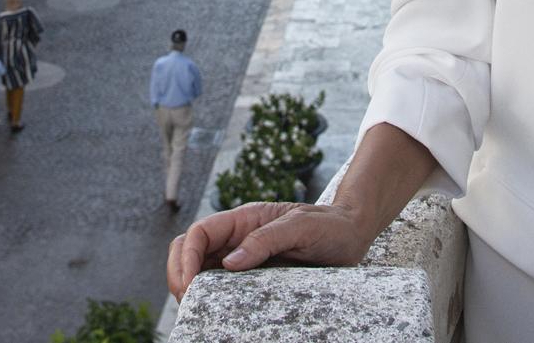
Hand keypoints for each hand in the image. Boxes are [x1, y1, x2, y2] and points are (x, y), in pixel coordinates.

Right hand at [166, 202, 372, 298]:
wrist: (353, 234)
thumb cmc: (330, 225)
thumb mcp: (300, 227)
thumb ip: (265, 240)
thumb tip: (229, 263)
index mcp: (244, 220)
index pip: (199, 233)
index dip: (186, 258)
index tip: (190, 285)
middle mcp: (237, 238)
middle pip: (189, 251)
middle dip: (179, 274)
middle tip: (188, 304)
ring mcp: (244, 258)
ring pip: (201, 271)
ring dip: (191, 289)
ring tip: (197, 312)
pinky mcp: (254, 277)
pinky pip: (223, 288)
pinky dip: (211, 300)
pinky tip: (215, 314)